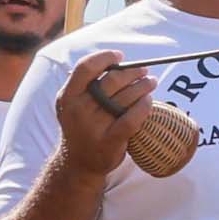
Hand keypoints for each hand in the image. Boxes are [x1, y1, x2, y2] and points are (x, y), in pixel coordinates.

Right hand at [54, 54, 148, 169]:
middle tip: (144, 71)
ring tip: (151, 82)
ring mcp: (93, 127)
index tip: (120, 56)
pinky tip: (149, 101)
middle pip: (111, 81)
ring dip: (143, 86)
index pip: (85, 68)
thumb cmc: (83, 125)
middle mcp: (78, 110)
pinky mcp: (109, 141)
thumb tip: (119, 62)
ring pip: (125, 98)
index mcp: (67, 96)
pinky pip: (132, 118)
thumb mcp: (74, 104)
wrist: (79, 162)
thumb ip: (89, 85)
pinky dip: (144, 106)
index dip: (105, 58)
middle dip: (132, 72)